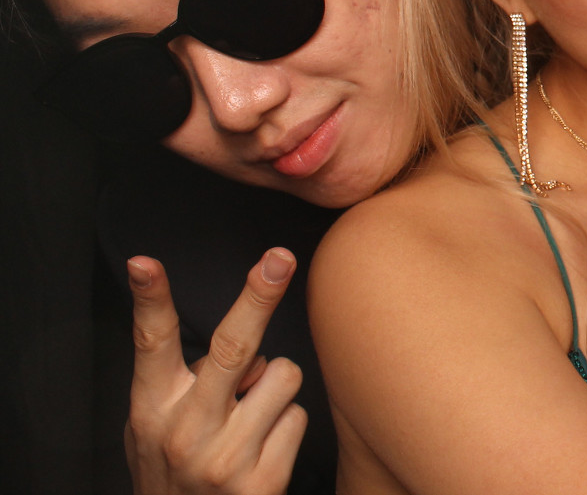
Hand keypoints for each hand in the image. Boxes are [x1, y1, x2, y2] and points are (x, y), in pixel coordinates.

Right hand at [124, 250, 304, 494]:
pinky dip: (286, 428)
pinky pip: (297, 417)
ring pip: (283, 376)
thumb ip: (189, 385)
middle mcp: (185, 432)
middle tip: (280, 258)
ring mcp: (224, 458)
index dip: (149, 300)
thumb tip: (249, 350)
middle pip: (233, 347)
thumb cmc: (176, 474)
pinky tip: (262, 453)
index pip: (150, 345)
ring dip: (276, 391)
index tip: (144, 263)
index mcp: (153, 409)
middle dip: (259, 296)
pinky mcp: (261, 482)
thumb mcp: (157, 429)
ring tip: (250, 424)